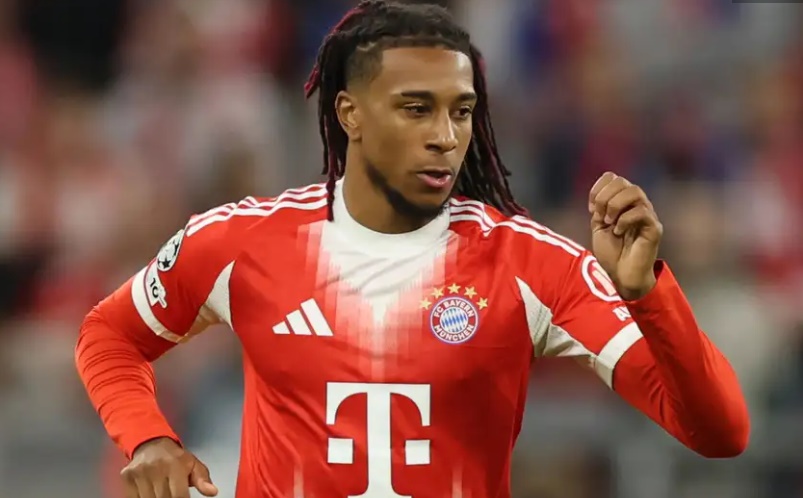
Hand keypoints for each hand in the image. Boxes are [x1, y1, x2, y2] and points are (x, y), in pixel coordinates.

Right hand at [121, 437, 217, 497]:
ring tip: (162, 493)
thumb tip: (213, 492)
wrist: (150, 442)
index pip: (179, 496)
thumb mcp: (192, 464)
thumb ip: (203, 479)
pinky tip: (150, 493)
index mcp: (175, 465)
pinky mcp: (127, 477)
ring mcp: (140, 473)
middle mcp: (156, 468)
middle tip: (172, 495)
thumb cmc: (174, 457)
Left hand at [588, 172, 662, 300]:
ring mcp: (647, 215)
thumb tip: (598, 196)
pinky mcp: (653, 228)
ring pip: (635, 191)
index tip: (591, 208)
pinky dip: (625, 220)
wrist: (621, 276)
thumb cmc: (611, 253)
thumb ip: (599, 208)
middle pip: (623, 181)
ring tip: (608, 221)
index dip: (598, 188)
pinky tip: (618, 232)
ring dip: (615, 205)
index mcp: (622, 202)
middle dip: (605, 197)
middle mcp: (636, 205)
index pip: (613, 177)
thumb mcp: (598, 227)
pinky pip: (642, 212)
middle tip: (599, 216)